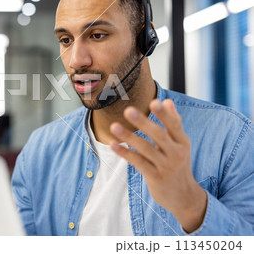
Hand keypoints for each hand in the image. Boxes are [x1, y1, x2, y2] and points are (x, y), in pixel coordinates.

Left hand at [109, 99, 206, 232]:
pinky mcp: (155, 177)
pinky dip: (125, 153)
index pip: (174, 125)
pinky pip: (138, 162)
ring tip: (113, 126)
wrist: (183, 196)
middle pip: (158, 135)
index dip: (164, 114)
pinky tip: (113, 144)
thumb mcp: (180, 144)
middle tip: (128, 110)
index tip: (153, 101)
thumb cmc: (178, 164)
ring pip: (145, 149)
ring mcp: (166, 166)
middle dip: (143, 122)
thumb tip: (167, 100)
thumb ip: (173, 123)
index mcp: (183, 142)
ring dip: (128, 137)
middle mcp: (176, 154)